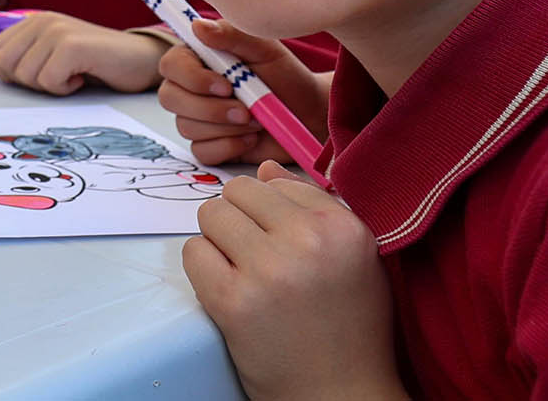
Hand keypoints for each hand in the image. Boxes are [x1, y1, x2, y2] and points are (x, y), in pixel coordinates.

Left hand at [0, 12, 169, 93]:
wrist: (140, 60)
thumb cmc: (96, 62)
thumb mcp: (51, 57)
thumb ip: (18, 54)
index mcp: (32, 21)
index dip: (12, 73)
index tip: (42, 72)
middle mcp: (41, 21)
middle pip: (4, 66)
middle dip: (29, 81)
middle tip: (58, 75)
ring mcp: (56, 30)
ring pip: (26, 76)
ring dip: (50, 86)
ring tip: (73, 73)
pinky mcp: (72, 45)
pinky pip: (49, 80)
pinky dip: (65, 88)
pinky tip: (83, 75)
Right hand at [157, 19, 328, 166]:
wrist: (309, 114)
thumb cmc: (286, 77)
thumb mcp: (265, 49)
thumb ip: (232, 35)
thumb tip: (198, 26)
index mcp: (198, 59)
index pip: (171, 65)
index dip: (192, 78)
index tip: (226, 85)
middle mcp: (190, 88)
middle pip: (170, 98)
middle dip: (209, 108)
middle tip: (245, 111)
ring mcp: (197, 118)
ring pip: (187, 126)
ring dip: (227, 127)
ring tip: (257, 120)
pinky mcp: (209, 145)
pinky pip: (202, 151)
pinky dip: (229, 146)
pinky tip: (251, 138)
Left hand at [185, 161, 401, 400]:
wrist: (340, 397)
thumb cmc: (350, 329)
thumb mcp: (354, 260)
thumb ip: (315, 207)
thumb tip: (265, 169)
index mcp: (345, 227)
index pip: (280, 182)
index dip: (271, 210)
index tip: (280, 240)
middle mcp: (309, 242)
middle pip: (238, 191)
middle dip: (239, 218)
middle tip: (255, 256)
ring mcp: (269, 270)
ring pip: (210, 215)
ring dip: (219, 241)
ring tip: (243, 272)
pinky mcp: (234, 301)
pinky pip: (193, 252)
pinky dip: (203, 269)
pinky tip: (228, 291)